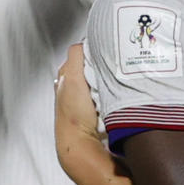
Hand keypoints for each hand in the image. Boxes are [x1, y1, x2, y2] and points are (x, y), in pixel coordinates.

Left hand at [53, 43, 107, 182]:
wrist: (80, 143)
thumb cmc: (73, 113)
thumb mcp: (71, 78)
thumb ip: (76, 56)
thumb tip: (85, 41)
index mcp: (66, 76)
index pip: (82, 53)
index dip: (94, 49)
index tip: (107, 47)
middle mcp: (74, 86)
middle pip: (94, 65)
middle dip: (104, 63)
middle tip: (116, 63)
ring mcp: (87, 98)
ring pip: (102, 78)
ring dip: (110, 77)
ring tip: (118, 77)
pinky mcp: (98, 108)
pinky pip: (108, 91)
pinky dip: (113, 89)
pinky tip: (117, 91)